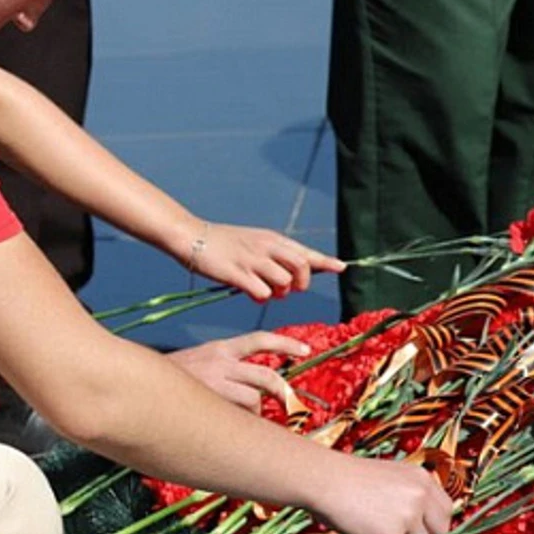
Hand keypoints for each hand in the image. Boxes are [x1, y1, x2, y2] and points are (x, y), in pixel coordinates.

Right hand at [165, 332, 309, 412]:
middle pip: (265, 375)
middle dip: (283, 391)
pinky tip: (231, 426)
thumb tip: (251, 390)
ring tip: (249, 419)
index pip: (258, 340)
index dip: (285, 344)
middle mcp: (220, 362)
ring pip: (253, 398)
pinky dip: (242, 422)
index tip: (304, 349)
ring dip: (256, 412)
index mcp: (218, 349)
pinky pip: (238, 414)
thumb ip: (222, 370)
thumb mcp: (196, 362)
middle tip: (290, 403)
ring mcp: (215, 383)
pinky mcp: (209, 401)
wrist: (137, 383)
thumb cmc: (168, 380)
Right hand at [189, 223, 342, 300]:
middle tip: (291, 289)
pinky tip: (251, 293)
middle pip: (301, 266)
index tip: (342, 267)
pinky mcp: (236, 273)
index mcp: (271, 239)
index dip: (325, 261)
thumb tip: (290, 280)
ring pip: (284, 281)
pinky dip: (261, 297)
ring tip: (265, 290)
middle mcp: (266, 247)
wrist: (192, 236)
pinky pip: (261, 292)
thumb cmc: (223, 243)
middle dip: (302, 282)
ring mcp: (251, 260)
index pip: (305, 251)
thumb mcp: (252, 243)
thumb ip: (272, 258)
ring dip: (280, 292)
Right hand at [307, 453, 452, 533]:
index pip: (446, 510)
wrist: (322, 479)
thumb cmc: (347, 478)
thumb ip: (410, 493)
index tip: (420, 530)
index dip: (433, 524)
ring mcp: (408, 517)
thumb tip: (423, 524)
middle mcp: (420, 496)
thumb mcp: (389, 475)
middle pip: (440, 533)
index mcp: (421, 478)